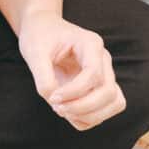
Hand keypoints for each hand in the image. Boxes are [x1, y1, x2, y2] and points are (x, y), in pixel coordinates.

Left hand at [18, 10, 125, 130]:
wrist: (42, 29)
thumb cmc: (39, 36)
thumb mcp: (34, 52)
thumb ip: (43, 77)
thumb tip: (55, 101)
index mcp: (91, 44)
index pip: (93, 75)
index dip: (74, 92)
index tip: (52, 98)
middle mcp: (103, 60)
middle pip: (109, 92)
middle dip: (83, 107)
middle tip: (57, 108)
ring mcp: (104, 74)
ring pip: (114, 103)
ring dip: (89, 115)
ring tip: (63, 111)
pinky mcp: (98, 87)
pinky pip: (103, 111)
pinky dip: (86, 118)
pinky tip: (67, 112)